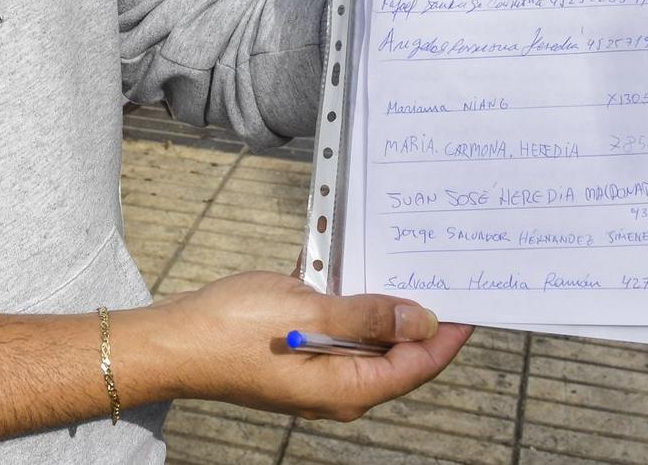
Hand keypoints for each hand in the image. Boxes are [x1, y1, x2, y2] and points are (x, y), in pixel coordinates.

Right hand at [124, 272, 471, 421]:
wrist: (174, 339)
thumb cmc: (233, 329)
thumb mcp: (307, 311)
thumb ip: (366, 314)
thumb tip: (420, 319)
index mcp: (347, 386)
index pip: (417, 364)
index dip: (448, 335)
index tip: (472, 303)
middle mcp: (338, 385)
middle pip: (397, 352)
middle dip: (420, 315)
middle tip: (443, 273)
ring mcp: (318, 370)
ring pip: (367, 335)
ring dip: (380, 300)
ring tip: (402, 262)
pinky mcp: (300, 352)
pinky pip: (338, 326)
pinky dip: (347, 297)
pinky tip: (349, 263)